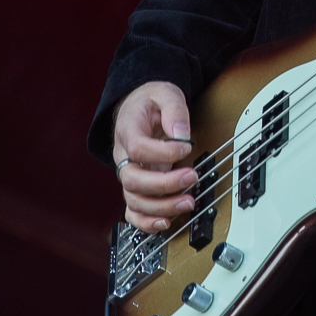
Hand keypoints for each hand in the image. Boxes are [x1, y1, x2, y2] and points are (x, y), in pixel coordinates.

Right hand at [112, 80, 196, 232]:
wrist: (138, 108)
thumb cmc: (151, 102)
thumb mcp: (164, 93)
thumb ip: (174, 110)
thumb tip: (181, 134)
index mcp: (127, 131)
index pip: (138, 148)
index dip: (162, 152)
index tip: (186, 147)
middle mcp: (124, 157)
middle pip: (132, 179)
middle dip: (163, 184)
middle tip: (191, 177)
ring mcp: (129, 174)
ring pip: (134, 199)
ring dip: (161, 206)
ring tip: (188, 202)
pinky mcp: (137, 186)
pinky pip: (133, 211)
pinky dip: (146, 222)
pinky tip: (166, 222)